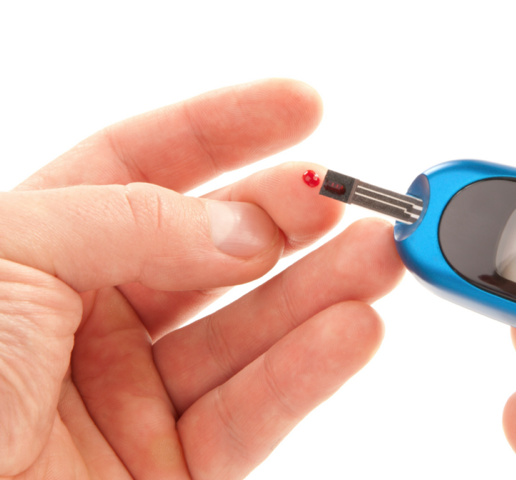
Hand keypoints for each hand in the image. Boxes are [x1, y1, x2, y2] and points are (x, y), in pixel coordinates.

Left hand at [0, 79, 403, 478]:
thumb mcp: (5, 259)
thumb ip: (128, 221)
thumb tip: (240, 228)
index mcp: (39, 249)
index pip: (146, 165)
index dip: (225, 128)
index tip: (301, 107)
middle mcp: (92, 317)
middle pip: (213, 248)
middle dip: (286, 214)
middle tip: (347, 194)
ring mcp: (134, 394)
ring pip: (248, 331)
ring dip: (320, 291)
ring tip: (378, 258)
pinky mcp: (171, 467)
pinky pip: (251, 411)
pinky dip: (308, 371)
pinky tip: (352, 329)